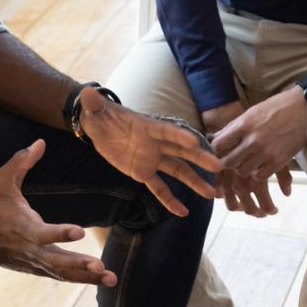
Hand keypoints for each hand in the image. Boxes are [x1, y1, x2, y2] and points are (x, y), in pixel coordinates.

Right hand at [0, 139, 116, 285]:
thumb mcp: (1, 180)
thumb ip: (20, 162)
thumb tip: (40, 142)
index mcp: (23, 228)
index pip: (43, 233)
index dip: (61, 233)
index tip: (80, 231)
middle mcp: (30, 250)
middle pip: (57, 262)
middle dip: (79, 265)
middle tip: (100, 266)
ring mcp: (34, 263)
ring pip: (63, 273)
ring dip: (87, 277)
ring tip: (111, 279)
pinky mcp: (37, 269)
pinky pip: (62, 276)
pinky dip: (81, 279)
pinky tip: (102, 280)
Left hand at [79, 89, 222, 216]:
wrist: (99, 128)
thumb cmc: (100, 115)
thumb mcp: (94, 109)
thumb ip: (94, 104)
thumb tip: (87, 93)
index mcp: (147, 127)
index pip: (166, 131)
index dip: (179, 136)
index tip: (195, 142)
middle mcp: (155, 143)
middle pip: (181, 152)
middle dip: (199, 159)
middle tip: (219, 166)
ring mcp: (152, 158)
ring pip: (177, 171)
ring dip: (194, 182)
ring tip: (211, 193)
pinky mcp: (144, 172)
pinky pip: (159, 188)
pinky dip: (170, 200)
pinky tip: (183, 212)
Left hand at [202, 100, 290, 217]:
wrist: (305, 108)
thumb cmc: (277, 107)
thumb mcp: (252, 112)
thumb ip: (234, 127)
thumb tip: (215, 138)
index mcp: (243, 125)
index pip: (218, 145)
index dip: (215, 151)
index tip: (218, 152)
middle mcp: (253, 140)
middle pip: (228, 162)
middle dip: (227, 163)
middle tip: (231, 161)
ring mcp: (266, 152)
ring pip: (242, 171)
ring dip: (241, 169)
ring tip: (245, 163)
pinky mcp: (278, 161)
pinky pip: (259, 176)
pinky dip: (257, 174)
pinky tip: (259, 167)